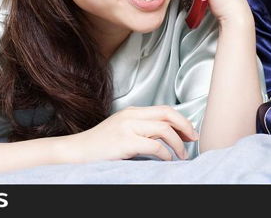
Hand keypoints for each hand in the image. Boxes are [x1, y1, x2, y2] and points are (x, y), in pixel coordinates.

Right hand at [72, 105, 198, 161]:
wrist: (76, 152)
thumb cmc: (99, 145)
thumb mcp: (122, 130)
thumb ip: (141, 128)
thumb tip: (166, 136)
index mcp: (132, 111)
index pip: (164, 109)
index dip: (181, 120)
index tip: (190, 132)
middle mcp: (131, 116)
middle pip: (168, 114)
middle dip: (185, 126)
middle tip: (193, 139)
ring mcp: (128, 127)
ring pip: (164, 129)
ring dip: (178, 143)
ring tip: (181, 155)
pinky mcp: (125, 142)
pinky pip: (154, 146)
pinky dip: (165, 154)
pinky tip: (166, 160)